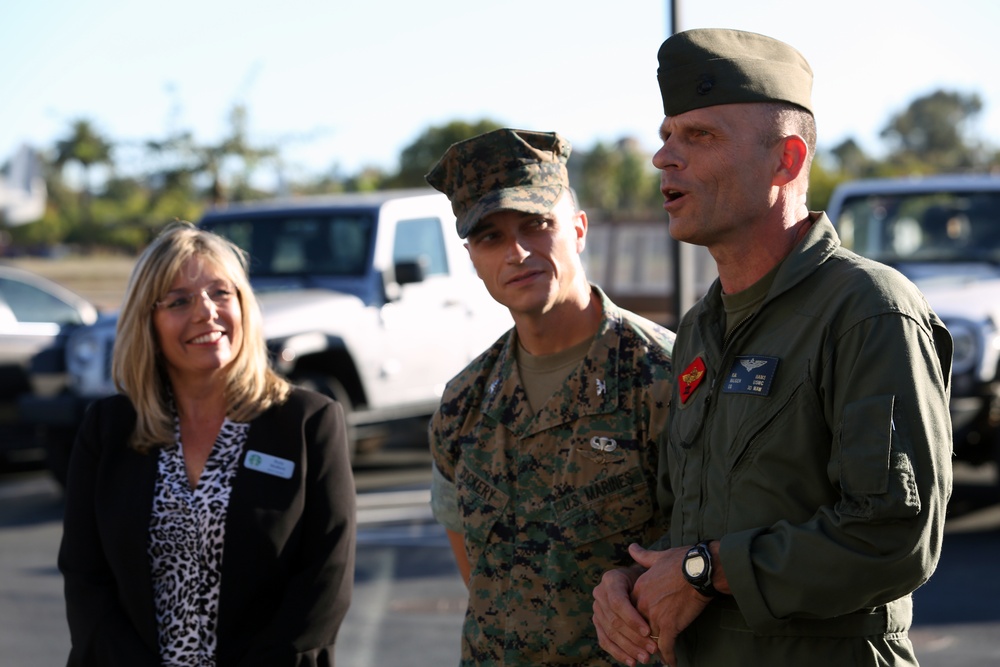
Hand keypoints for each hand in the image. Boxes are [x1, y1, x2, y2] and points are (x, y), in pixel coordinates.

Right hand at [592, 556, 658, 665]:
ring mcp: (596, 610)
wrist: (640, 584)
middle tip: (651, 649)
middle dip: (634, 638)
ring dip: (628, 648)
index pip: (618, 602)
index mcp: (610, 579)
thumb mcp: (648, 567)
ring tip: (645, 659)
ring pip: (610, 632)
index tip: (648, 631)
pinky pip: (604, 640)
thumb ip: (643, 558)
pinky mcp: (598, 624)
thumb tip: (633, 547)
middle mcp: (599, 594)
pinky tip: (631, 661)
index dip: (632, 618)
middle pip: (614, 621)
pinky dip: (618, 652)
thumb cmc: (649, 577)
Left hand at [630, 543, 712, 665]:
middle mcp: (642, 604)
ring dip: (652, 650)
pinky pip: (666, 647)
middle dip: (639, 640)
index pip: (629, 611)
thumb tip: (631, 547)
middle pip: (636, 628)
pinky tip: (672, 664)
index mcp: (639, 589)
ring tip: (655, 657)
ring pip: (649, 640)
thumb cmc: (682, 560)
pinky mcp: (670, 625)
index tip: (638, 628)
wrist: (699, 568)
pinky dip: (669, 657)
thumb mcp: (658, 556)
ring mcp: (655, 616)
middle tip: (643, 650)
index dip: (634, 621)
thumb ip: (642, 556)